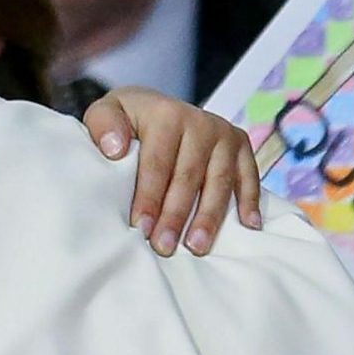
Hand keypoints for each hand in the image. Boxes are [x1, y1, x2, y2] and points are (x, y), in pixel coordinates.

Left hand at [82, 87, 261, 254]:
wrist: (156, 107)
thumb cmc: (127, 121)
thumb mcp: (104, 113)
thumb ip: (103, 125)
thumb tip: (115, 149)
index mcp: (166, 114)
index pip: (157, 163)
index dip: (148, 197)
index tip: (140, 228)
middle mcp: (200, 121)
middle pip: (188, 176)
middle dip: (175, 215)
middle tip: (164, 247)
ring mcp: (223, 134)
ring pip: (219, 181)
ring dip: (209, 217)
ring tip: (197, 247)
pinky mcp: (240, 145)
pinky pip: (249, 176)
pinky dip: (250, 201)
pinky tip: (248, 227)